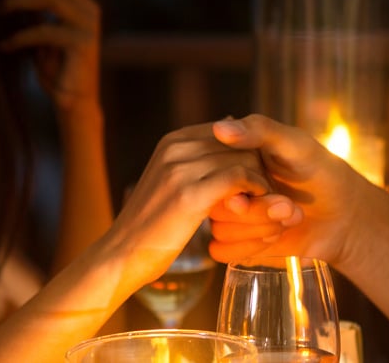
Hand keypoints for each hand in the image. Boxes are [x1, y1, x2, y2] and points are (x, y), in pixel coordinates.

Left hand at [0, 0, 100, 110]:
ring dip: (17, 1)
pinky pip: (45, 30)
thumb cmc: (55, 68)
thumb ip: (34, 12)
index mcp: (79, 2)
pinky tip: (5, 45)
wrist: (73, 103)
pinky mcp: (82, 45)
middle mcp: (88, 9)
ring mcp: (87, 26)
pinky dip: (20, 36)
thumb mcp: (42, 33)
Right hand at [108, 123, 298, 282]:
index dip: (248, 153)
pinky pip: (238, 178)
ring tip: (266, 201)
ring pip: (243, 158)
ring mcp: (180, 168)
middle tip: (267, 192)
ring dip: (261, 180)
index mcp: (172, 141)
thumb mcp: (169, 184)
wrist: (121, 256)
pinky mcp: (189, 194)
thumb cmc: (151, 226)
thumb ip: (195, 163)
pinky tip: (256, 206)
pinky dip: (255, 190)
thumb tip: (226, 139)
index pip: (228, 131)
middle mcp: (175, 147)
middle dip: (258, 165)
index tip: (257, 177)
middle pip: (239, 143)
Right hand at [208, 114, 388, 269]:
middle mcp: (225, 186)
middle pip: (215, 205)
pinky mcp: (236, 243)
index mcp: (231, 158)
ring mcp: (230, 216)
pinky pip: (220, 251)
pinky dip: (250, 247)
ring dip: (259, 228)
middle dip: (257, 211)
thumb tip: (219, 127)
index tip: (268, 186)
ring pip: (219, 230)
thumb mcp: (295, 144)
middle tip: (288, 206)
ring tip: (289, 218)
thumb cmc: (320, 172)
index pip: (211, 172)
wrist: (343, 215)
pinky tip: (276, 236)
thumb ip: (259, 131)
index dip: (238, 184)